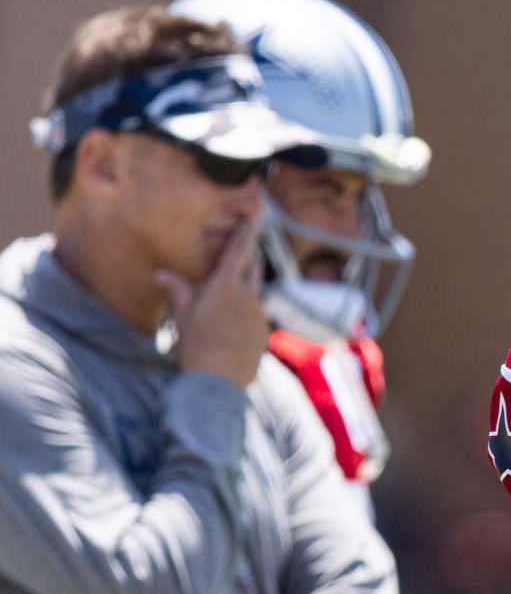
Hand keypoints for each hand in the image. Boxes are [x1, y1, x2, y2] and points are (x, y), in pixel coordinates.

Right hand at [157, 220, 267, 389]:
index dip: (248, 231)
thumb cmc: (195, 344)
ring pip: (255, 292)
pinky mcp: (266, 332)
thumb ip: (178, 290)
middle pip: (253, 267)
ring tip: (226, 298)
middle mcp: (248, 296)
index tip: (257, 213)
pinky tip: (231, 327)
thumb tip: (161, 274)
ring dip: (244, 288)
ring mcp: (260, 315)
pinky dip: (246, 313)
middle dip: (247, 257)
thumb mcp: (183, 315)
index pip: (239, 251)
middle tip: (238, 252)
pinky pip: (257, 315)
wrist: (219, 381)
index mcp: (226, 286)